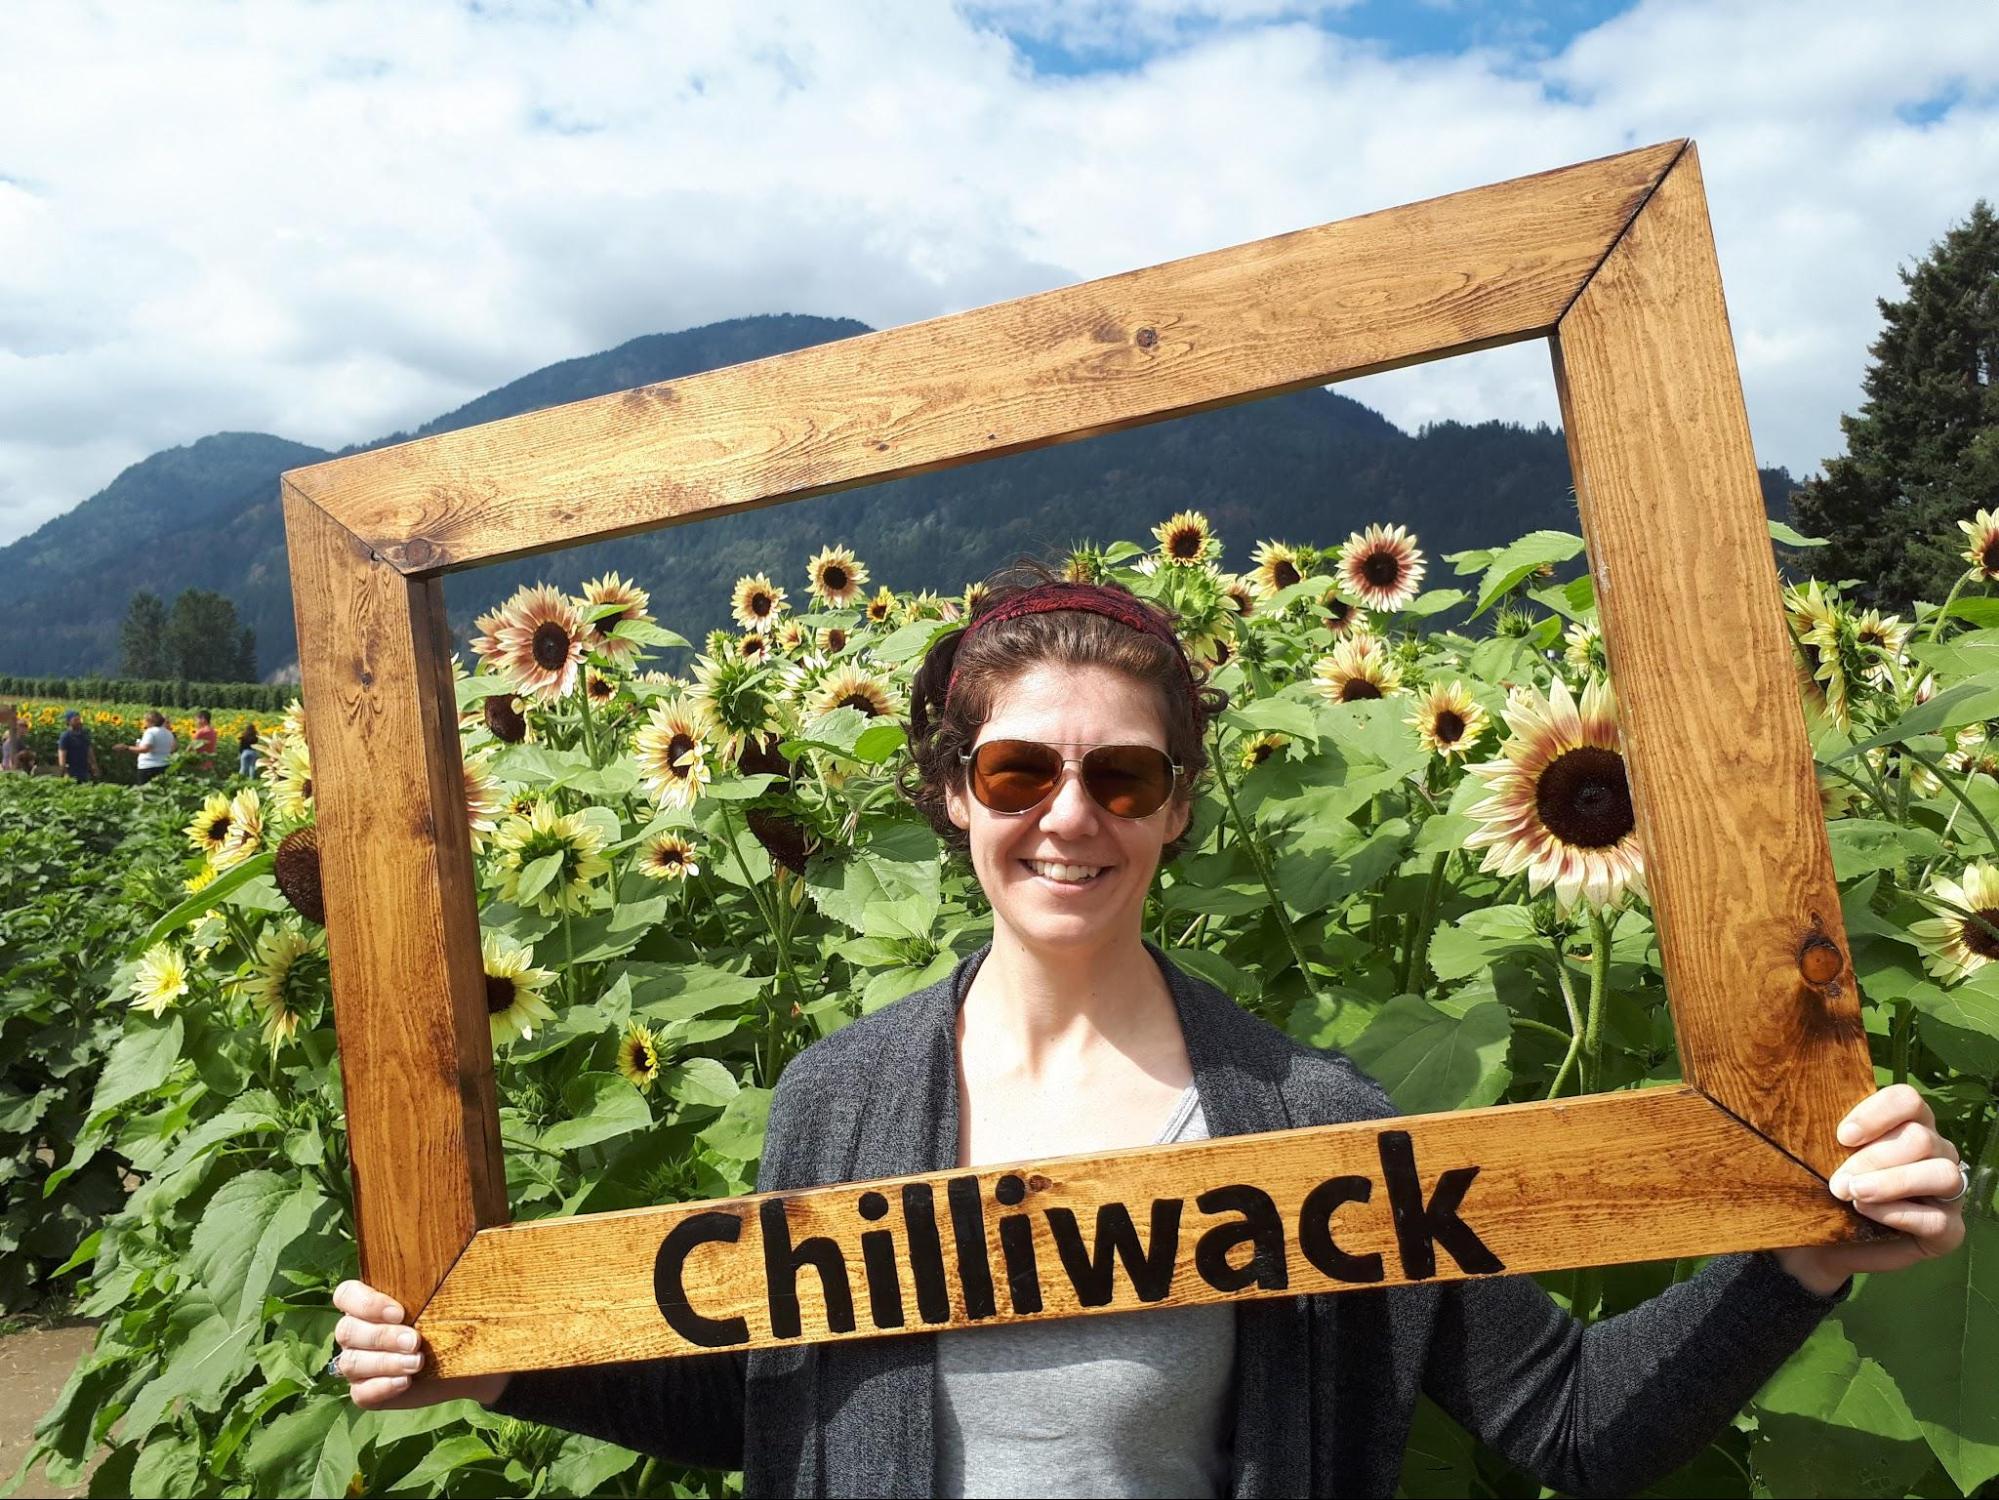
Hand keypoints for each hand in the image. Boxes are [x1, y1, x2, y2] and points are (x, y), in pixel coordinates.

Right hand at [330, 1279, 511, 1410]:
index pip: (346, 1295)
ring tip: (417, 1363)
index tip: (400, 1312)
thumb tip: (467, 1240)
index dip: (366, 1303)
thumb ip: (445, 1273)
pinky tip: (405, 1382)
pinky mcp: (367, 1391)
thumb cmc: (452, 1320)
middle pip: (348, 1331)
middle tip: (415, 1341)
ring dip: (385, 1363)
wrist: (467, 1362)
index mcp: (368, 1303)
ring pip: (352, 1363)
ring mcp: (358, 1364)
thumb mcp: (449, 1295)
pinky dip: (381, 1387)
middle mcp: (357, 1333)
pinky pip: (361, 1393)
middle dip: (382, 1337)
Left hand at [1774, 1084, 1968, 1296]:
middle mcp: (1936, 1152)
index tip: (1842, 1136)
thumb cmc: (1823, 1188)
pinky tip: (1868, 1212)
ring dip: (1893, 1182)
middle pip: (1921, 1138)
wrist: (1819, 1243)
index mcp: (1908, 1124)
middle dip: (1874, 1158)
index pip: (1908, 1099)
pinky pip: (1940, 1219)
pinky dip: (1901, 1214)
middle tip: (1837, 1181)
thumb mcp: (1820, 1157)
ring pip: (1942, 1173)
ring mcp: (1948, 1192)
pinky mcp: (1948, 1231)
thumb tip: (1791, 1106)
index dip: (1878, 1113)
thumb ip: (1824, 1134)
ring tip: (1853, 1193)